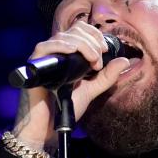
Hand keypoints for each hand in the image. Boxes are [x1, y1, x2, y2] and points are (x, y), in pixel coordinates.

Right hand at [11, 21, 131, 150]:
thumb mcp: (91, 90)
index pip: (80, 30)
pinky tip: (72, 51)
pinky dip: (61, 46)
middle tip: (98, 61)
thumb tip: (125, 60)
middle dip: (92, 42)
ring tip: (92, 61)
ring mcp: (44, 57)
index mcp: (68, 54)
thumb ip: (106, 76)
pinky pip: (44, 47)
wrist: (47, 127)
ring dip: (82, 45)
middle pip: (74, 30)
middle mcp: (55, 52)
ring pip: (63, 37)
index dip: (94, 35)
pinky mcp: (33, 65)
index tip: (104, 50)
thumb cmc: (65, 108)